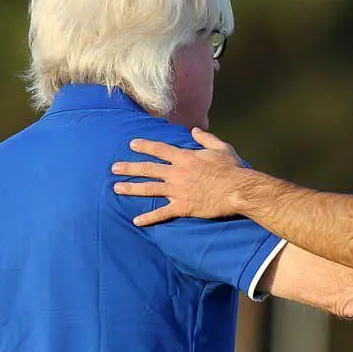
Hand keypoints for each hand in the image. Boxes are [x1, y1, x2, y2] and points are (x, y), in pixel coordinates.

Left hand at [112, 127, 246, 224]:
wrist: (238, 190)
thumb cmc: (232, 169)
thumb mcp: (221, 148)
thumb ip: (206, 138)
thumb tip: (195, 130)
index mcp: (185, 158)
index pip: (159, 149)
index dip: (145, 146)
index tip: (132, 144)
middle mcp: (177, 173)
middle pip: (148, 169)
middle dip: (129, 168)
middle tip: (114, 168)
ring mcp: (178, 191)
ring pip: (149, 189)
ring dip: (131, 188)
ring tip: (117, 188)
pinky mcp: (183, 207)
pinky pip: (162, 213)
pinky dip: (149, 218)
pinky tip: (136, 221)